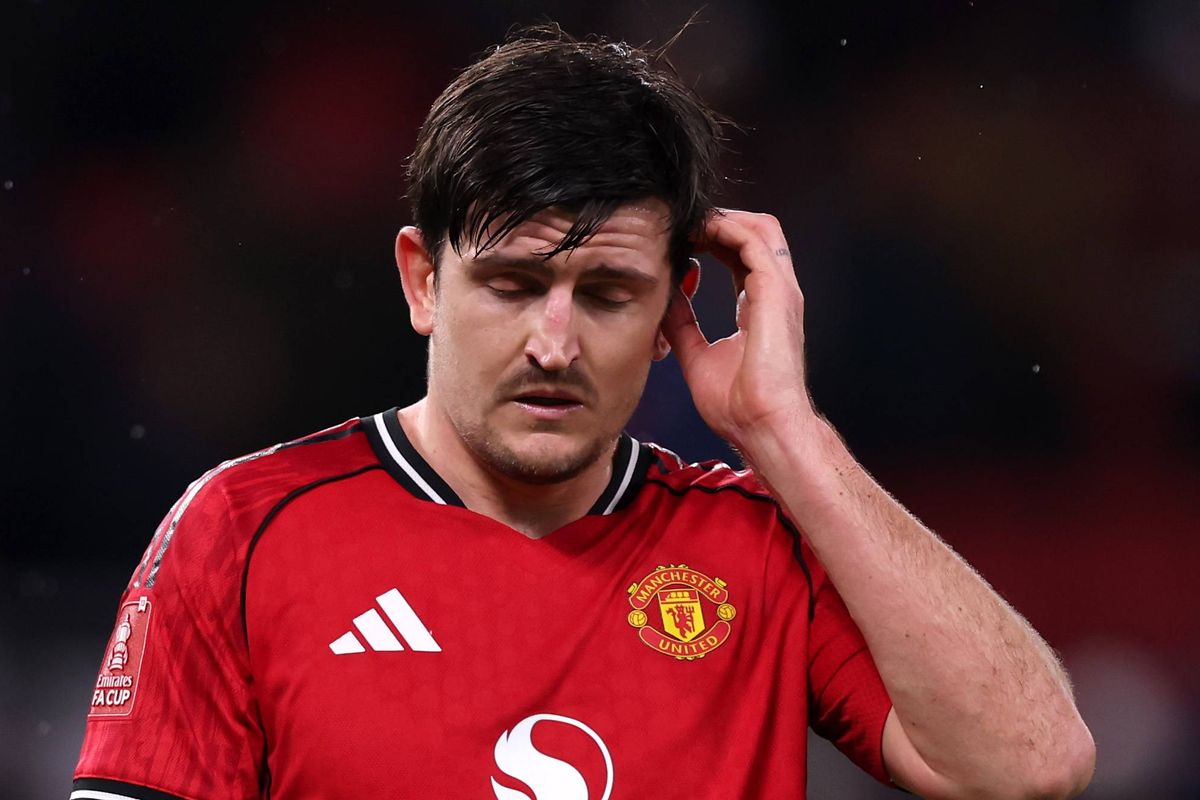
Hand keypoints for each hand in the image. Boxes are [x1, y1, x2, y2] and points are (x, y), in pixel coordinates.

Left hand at [661, 210, 817, 450]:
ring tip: (689, 221)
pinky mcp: (776, 293)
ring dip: (722, 219)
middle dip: (719, 221)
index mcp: (760, 308)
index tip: (679, 240)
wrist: (763, 426)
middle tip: (682, 223)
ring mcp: (780, 291)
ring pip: (760, 228)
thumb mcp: (697, 356)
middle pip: (756, 233)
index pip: (741, 257)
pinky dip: (726, 228)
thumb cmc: (738, 406)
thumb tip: (664, 299)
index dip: (712, 241)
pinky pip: (754, 242)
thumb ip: (682, 325)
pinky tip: (698, 232)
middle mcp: (775, 294)